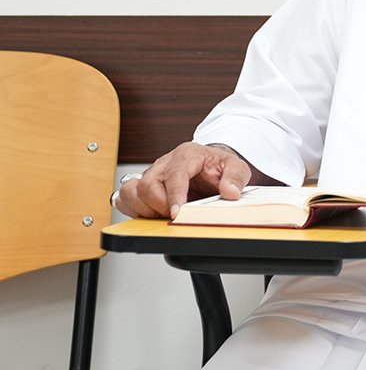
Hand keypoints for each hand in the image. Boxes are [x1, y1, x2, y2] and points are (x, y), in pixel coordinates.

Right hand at [115, 142, 252, 218]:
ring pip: (131, 190)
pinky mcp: (142, 185)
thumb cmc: (219, 167)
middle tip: (176, 215)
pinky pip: (124, 196)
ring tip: (163, 214)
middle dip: (161, 206)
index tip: (177, 213)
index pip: (174, 175)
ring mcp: (151, 174)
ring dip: (144, 208)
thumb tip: (230, 192)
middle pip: (148, 184)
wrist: (210, 166)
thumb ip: (235, 178)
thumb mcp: (237, 168)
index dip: (174, 196)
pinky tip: (151, 213)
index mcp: (187, 154)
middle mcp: (165, 162)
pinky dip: (133, 208)